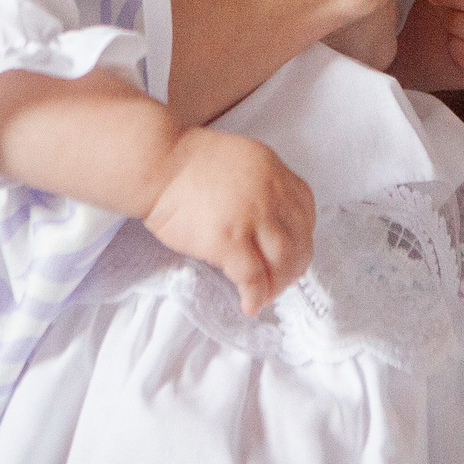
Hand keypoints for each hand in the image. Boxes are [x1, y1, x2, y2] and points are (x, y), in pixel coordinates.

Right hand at [142, 128, 315, 314]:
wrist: (158, 163)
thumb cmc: (186, 162)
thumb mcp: (241, 158)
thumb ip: (261, 184)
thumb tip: (270, 220)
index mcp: (273, 170)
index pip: (306, 211)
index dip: (302, 236)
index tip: (293, 251)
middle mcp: (270, 192)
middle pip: (299, 239)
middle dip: (294, 267)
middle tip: (281, 281)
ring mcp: (251, 217)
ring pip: (283, 261)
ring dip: (278, 285)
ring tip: (266, 295)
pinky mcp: (229, 240)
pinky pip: (253, 277)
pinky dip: (255, 296)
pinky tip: (249, 304)